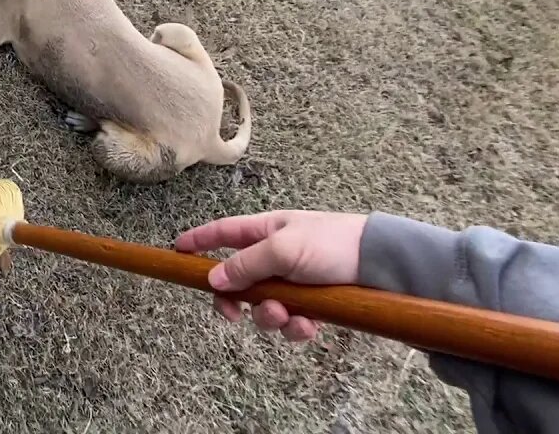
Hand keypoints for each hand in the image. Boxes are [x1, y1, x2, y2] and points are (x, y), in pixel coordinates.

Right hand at [174, 211, 367, 341]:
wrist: (382, 266)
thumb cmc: (333, 244)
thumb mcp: (282, 250)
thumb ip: (244, 265)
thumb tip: (213, 279)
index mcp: (266, 232)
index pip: (222, 233)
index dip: (198, 240)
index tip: (176, 250)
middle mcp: (276, 257)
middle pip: (238, 281)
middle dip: (234, 300)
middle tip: (233, 314)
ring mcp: (294, 283)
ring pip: (263, 308)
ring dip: (269, 317)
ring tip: (286, 315)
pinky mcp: (313, 306)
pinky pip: (291, 323)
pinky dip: (296, 327)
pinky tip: (309, 325)